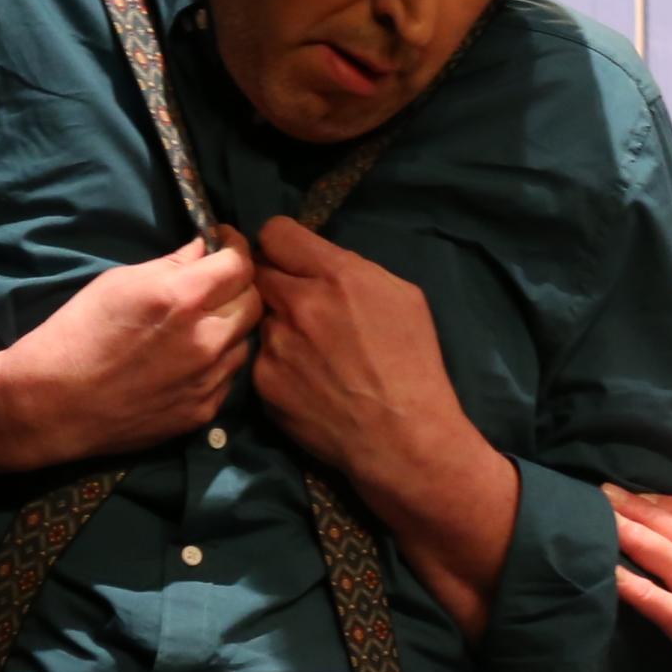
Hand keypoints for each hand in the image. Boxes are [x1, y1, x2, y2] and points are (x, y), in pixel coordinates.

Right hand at [0, 231, 260, 461]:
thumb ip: (172, 264)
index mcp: (182, 299)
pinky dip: (217, 363)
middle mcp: (206, 340)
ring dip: (230, 327)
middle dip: (239, 286)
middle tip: (216, 284)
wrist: (52, 405)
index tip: (227, 244)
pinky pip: (228, 377)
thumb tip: (207, 250)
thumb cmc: (78, 332)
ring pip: (245, 342)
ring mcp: (208, 381)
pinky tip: (188, 361)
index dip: (236, 248)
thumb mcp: (119, 282)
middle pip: (253, 303)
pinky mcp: (204, 412)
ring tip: (200, 325)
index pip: (239, 265)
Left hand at [248, 215, 469, 490]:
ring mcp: (275, 345)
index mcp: (335, 275)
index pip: (275, 232)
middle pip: (256, 272)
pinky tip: (306, 382)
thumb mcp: (402, 297)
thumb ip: (353, 269)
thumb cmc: (415, 365)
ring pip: (260, 318)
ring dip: (277, 325)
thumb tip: (320, 264)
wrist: (403, 438)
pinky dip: (278, 364)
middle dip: (272, 280)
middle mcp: (297, 304)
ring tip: (309, 352)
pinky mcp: (263, 383)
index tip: (285, 256)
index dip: (279, 243)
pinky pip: (261, 359)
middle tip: (293, 300)